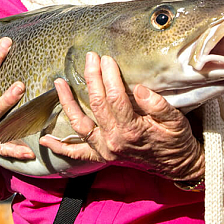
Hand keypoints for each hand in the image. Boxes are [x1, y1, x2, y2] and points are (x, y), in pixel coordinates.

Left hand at [39, 52, 203, 180]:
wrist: (178, 166)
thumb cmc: (177, 141)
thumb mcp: (176, 121)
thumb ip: (158, 105)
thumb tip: (140, 89)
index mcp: (132, 130)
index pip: (115, 97)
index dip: (109, 76)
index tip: (107, 59)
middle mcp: (114, 140)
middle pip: (96, 104)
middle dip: (92, 78)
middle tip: (90, 58)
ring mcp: (105, 149)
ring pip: (80, 124)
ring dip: (67, 103)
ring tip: (59, 83)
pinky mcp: (103, 155)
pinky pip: (77, 153)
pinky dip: (60, 148)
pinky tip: (45, 139)